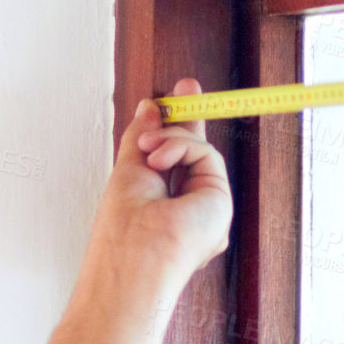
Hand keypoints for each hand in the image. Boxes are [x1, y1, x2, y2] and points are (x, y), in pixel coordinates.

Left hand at [92, 77, 232, 285]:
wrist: (135, 258)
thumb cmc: (123, 229)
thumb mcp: (129, 169)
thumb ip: (142, 137)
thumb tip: (150, 107)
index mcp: (164, 206)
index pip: (174, 160)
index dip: (175, 128)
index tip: (170, 100)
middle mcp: (189, 211)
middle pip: (194, 154)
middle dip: (188, 118)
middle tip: (186, 86)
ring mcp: (206, 208)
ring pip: (197, 151)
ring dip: (168, 139)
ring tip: (148, 151)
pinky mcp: (220, 202)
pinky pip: (206, 155)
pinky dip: (182, 147)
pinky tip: (160, 161)